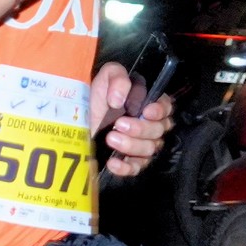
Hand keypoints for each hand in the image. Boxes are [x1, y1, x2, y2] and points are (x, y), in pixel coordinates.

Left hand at [88, 61, 173, 176]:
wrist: (78, 119)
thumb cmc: (97, 97)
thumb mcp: (106, 77)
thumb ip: (118, 78)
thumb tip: (119, 99)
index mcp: (148, 104)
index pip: (166, 107)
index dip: (160, 110)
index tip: (146, 111)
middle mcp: (150, 125)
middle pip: (158, 130)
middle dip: (140, 128)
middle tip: (119, 124)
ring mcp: (142, 145)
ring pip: (149, 149)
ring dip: (131, 145)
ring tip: (110, 138)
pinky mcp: (130, 162)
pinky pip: (136, 168)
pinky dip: (125, 167)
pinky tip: (113, 162)